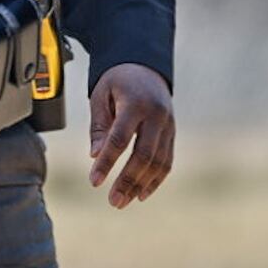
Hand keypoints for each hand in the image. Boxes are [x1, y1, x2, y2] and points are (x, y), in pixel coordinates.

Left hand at [87, 63, 174, 208]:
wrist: (145, 66)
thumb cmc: (117, 81)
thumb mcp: (101, 95)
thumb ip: (99, 125)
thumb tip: (96, 155)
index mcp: (136, 103)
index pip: (119, 139)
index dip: (107, 162)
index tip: (94, 181)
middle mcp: (157, 115)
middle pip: (144, 155)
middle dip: (127, 180)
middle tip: (113, 201)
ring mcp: (168, 125)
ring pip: (159, 162)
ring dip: (142, 185)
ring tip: (124, 201)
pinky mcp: (172, 133)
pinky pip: (167, 160)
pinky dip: (155, 179)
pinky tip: (141, 194)